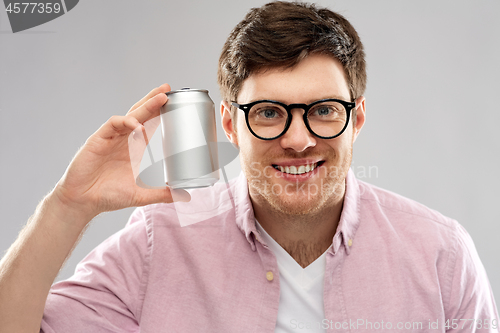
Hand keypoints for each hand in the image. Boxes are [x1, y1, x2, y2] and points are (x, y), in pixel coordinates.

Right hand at [52, 83, 189, 220]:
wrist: (83, 201)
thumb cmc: (109, 196)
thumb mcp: (141, 195)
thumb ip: (162, 194)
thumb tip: (186, 196)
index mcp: (135, 149)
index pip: (150, 125)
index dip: (161, 114)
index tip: (177, 105)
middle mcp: (124, 140)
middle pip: (141, 114)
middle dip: (154, 100)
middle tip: (168, 89)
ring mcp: (111, 138)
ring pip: (130, 115)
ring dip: (145, 106)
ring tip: (160, 98)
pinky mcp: (98, 140)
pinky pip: (113, 124)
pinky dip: (126, 122)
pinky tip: (136, 125)